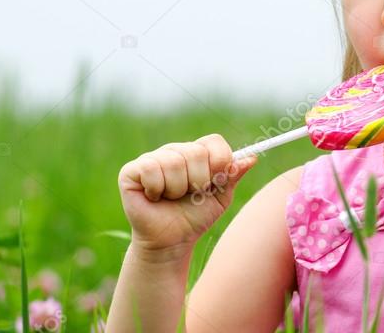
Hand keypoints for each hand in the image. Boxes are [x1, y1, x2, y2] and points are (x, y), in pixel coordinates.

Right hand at [117, 133, 257, 252]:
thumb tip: (252, 158)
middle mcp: (174, 151)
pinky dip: (157, 189)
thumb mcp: (220, 197)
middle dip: (198, 181)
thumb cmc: (195, 217)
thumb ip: (233, 176)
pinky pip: (151, 169)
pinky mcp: (131, 171)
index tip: (215, 182)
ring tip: (171, 198)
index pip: (214, 141)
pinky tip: (154, 197)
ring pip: (174, 161)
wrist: (172, 241)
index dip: (219, 162)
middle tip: (190, 195)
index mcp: (197, 153)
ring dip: (178, 189)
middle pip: (196, 152)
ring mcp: (152, 158)